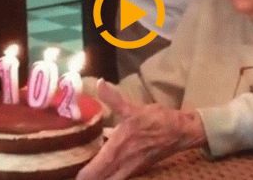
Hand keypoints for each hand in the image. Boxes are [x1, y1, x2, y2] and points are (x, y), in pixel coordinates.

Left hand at [76, 80, 205, 179]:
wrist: (181, 131)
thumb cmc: (157, 120)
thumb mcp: (133, 109)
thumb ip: (113, 98)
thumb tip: (100, 83)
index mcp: (117, 149)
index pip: (94, 170)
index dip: (82, 176)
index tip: (71, 175)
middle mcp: (122, 163)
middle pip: (100, 179)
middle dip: (87, 179)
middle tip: (75, 176)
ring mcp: (130, 168)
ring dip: (98, 178)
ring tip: (86, 175)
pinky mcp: (137, 168)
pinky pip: (118, 176)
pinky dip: (108, 174)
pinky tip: (104, 167)